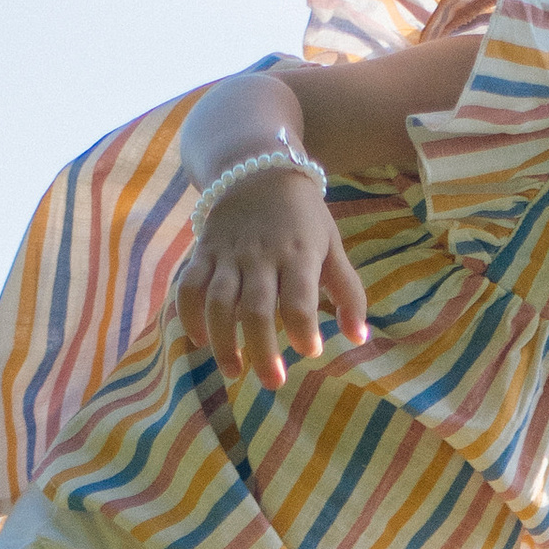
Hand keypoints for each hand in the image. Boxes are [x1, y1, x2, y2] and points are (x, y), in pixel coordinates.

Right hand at [177, 167, 369, 388]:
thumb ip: (348, 292)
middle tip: (274, 382)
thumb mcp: (332, 244)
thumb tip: (359, 338)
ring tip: (234, 371)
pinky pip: (189, 286)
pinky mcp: (203, 251)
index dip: (303, 331)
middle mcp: (260, 255)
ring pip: (218, 302)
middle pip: (257, 310)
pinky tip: (199, 340)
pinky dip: (189, 315)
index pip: (298, 300)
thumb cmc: (302, 216)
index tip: (310, 351)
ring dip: (223, 341)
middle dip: (263, 351)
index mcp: (298, 253)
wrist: (257, 166)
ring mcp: (228, 254)